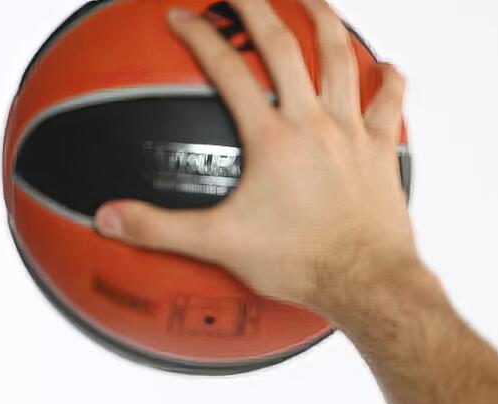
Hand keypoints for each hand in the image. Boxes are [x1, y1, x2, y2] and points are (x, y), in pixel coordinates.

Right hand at [93, 0, 417, 324]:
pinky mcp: (382, 151)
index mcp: (272, 139)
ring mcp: (352, 133)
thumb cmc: (302, 265)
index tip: (183, 17)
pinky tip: (387, 66)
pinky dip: (389, 79)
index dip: (201, 37)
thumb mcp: (222, 245)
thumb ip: (160, 229)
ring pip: (340, 58)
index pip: (228, 70)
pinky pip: (390, 103)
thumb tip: (108, 219)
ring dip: (325, 20)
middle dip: (257, 6)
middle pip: (284, 45)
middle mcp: (313, 124)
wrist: (369, 283)